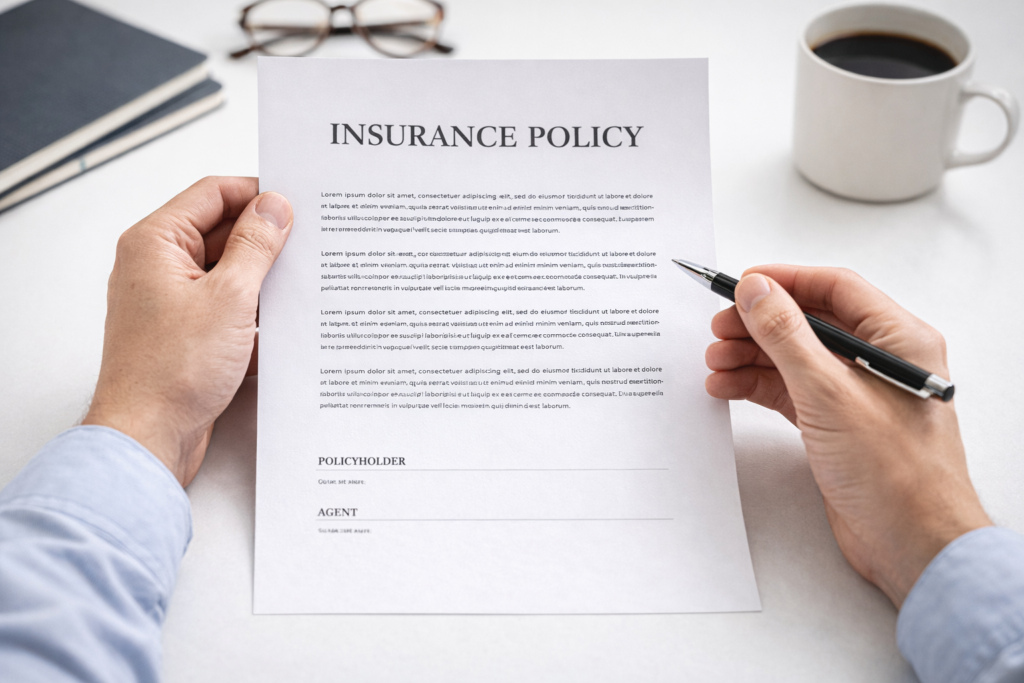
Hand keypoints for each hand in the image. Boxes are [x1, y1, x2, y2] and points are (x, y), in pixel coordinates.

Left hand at [83, 177, 292, 486]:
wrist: (149, 437)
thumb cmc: (170, 373)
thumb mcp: (229, 298)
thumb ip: (256, 246)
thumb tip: (274, 207)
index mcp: (156, 243)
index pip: (214, 194)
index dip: (258, 195)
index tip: (296, 204)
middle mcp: (158, 266)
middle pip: (222, 231)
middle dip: (266, 240)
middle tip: (308, 244)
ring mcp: (172, 300)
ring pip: (229, 271)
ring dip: (263, 278)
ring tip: (299, 285)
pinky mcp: (187, 332)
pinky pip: (227, 305)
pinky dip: (254, 308)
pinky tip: (281, 320)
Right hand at [705, 265, 989, 606]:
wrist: (911, 543)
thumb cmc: (896, 473)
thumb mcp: (829, 392)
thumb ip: (787, 336)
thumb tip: (757, 290)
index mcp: (897, 339)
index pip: (834, 288)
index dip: (784, 280)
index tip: (742, 283)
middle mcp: (877, 361)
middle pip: (808, 322)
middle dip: (758, 323)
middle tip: (719, 327)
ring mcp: (854, 394)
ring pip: (792, 358)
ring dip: (750, 356)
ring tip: (715, 361)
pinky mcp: (834, 424)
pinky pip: (788, 391)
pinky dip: (755, 385)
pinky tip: (727, 386)